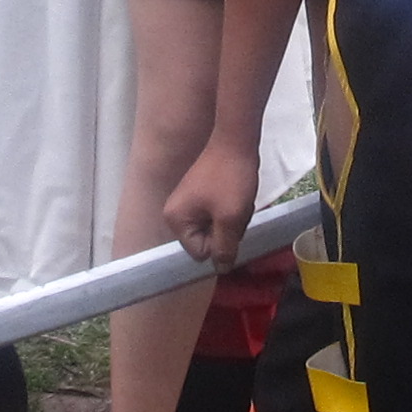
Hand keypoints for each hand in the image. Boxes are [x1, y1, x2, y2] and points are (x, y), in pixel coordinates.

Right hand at [163, 139, 261, 267]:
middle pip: (206, 240)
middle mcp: (174, 213)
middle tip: (235, 209)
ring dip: (231, 219)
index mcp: (176, 220)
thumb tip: (220, 269)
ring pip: (214, 228)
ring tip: (237, 199)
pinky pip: (216, 214)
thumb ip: (224, 248)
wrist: (236, 141)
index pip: (200, 252)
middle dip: (226, 230)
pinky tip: (236, 194)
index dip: (220, 242)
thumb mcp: (231, 218)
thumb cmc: (231, 179)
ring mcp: (186, 203)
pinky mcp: (199, 194)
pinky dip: (230, 208)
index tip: (230, 222)